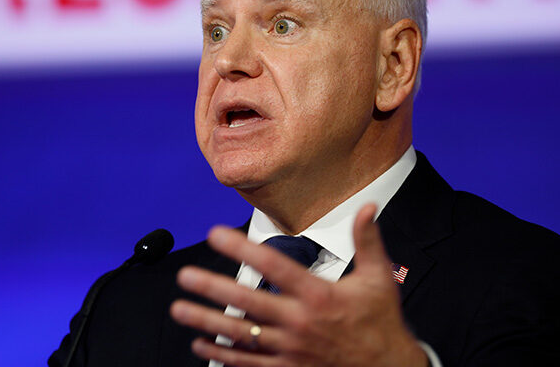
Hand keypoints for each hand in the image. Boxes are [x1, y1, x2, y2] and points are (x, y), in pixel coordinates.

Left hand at [170, 204, 427, 366]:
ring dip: (206, 321)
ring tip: (179, 309)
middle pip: (246, 301)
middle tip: (186, 276)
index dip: (242, 247)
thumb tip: (367, 207)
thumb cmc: (380, 324)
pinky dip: (221, 355)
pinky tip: (201, 345)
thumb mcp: (378, 279)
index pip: (272, 265)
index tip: (217, 234)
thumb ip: (368, 240)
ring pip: (240, 333)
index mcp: (317, 295)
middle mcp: (298, 322)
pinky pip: (248, 364)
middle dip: (212, 288)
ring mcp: (290, 349)